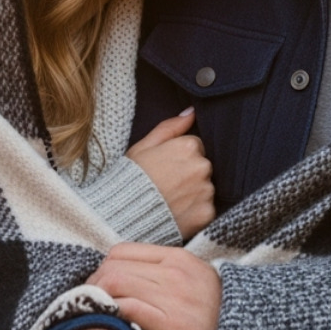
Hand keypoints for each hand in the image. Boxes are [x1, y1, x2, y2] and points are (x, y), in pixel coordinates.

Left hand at [88, 243, 220, 329]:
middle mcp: (172, 271)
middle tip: (91, 303)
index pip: (122, 251)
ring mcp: (171, 295)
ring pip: (114, 283)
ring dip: (98, 298)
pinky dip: (112, 313)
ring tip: (98, 314)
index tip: (99, 286)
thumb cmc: (221, 314)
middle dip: (94, 284)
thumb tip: (133, 277)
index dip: (103, 268)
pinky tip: (112, 325)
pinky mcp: (170, 323)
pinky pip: (127, 307)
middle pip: (112, 266)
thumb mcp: (198, 280)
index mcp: (177, 257)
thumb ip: (168, 273)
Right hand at [124, 109, 214, 239]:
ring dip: (194, 193)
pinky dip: (195, 211)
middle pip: (203, 166)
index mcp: (188, 146)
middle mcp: (202, 166)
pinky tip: (177, 213)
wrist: (123, 217)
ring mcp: (206, 191)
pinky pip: (206, 208)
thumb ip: (170, 127)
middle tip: (168, 185)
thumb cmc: (130, 179)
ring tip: (171, 200)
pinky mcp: (207, 213)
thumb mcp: (143, 146)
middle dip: (190, 173)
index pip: (195, 146)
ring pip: (206, 187)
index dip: (179, 157)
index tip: (166, 168)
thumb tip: (192, 112)